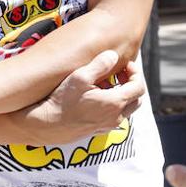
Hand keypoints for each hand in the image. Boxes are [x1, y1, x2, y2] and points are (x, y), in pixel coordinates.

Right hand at [23, 49, 144, 141]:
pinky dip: (113, 105)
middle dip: (132, 84)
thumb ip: (101, 64)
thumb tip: (114, 55)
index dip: (136, 73)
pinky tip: (96, 96)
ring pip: (126, 110)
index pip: (139, 87)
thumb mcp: (80, 77)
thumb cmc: (62, 101)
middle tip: (119, 74)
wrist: (46, 125)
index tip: (124, 65)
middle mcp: (115, 118)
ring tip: (105, 83)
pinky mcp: (98, 131)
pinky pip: (114, 117)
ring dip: (122, 95)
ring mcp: (107, 126)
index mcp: (115, 103)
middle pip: (137, 100)